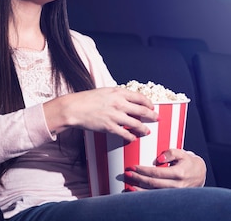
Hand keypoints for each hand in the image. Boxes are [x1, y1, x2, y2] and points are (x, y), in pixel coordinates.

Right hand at [44, 87, 158, 140]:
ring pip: (137, 124)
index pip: (140, 98)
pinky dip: (131, 137)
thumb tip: (128, 101)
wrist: (74, 108)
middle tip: (156, 119)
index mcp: (118, 93)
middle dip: (152, 116)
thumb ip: (117, 96)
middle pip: (143, 111)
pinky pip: (126, 134)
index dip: (148, 104)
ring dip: (144, 129)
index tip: (151, 107)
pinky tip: (133, 138)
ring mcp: (115, 116)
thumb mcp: (104, 92)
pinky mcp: (110, 127)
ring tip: (146, 131)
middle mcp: (119, 103)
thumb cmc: (87, 99)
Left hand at [123, 149, 206, 190]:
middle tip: (127, 174)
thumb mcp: (181, 153)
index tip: (133, 167)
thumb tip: (158, 159)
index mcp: (178, 173)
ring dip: (139, 190)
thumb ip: (170, 153)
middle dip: (138, 179)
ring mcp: (174, 193)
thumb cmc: (187, 162)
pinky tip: (136, 192)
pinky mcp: (171, 196)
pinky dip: (145, 195)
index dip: (143, 170)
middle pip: (153, 183)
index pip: (156, 173)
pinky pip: (156, 197)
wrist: (199, 174)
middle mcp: (176, 185)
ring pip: (154, 193)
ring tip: (128, 185)